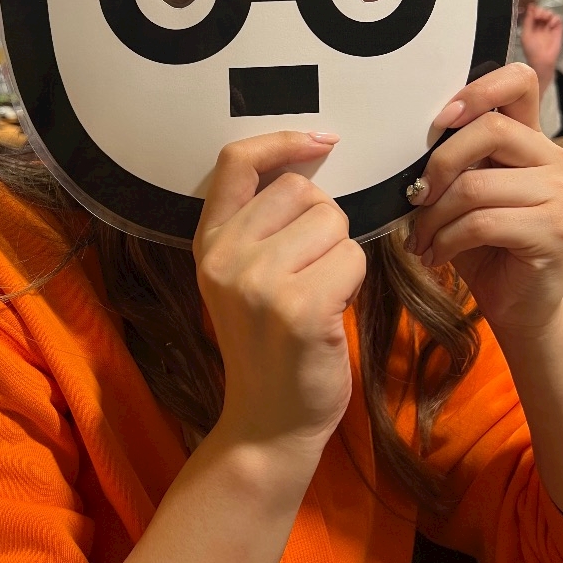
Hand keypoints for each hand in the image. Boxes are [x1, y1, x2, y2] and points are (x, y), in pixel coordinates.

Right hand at [193, 132, 365, 455]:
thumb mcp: (241, 276)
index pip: (236, 161)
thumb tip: (312, 159)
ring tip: (320, 293)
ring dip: (341, 253)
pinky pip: (352, 256)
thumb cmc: (268, 342)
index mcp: (209, 242)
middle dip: (323, 220)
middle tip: (312, 268)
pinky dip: (353, 279)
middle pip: (302, 190)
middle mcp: (225, 256)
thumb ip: (260, 223)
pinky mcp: (299, 308)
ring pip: (333, 221)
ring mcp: (258, 283)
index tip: (322, 141)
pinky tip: (332, 311)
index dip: (281, 140)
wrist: (269, 422)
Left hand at [405, 64, 562, 335]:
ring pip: (476, 184)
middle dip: (438, 164)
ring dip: (433, 215)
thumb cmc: (480, 244)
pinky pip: (481, 222)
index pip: (519, 80)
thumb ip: (452, 159)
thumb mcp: (460, 192)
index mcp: (530, 139)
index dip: (477, 90)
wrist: (515, 305)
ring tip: (420, 238)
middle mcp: (552, 158)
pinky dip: (445, 240)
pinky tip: (435, 254)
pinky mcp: (554, 230)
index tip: (439, 120)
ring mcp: (560, 193)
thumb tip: (403, 139)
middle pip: (488, 129)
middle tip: (415, 197)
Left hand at [520, 4, 562, 93]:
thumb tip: (530, 7)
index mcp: (531, 26)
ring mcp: (549, 27)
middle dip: (540, 11)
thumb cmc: (531, 49)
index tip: (533, 7)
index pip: (533, 13)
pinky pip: (558, 19)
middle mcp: (540, 25)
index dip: (534, 9)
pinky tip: (550, 25)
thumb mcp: (526, 33)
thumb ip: (528, 20)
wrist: (542, 60)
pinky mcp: (558, 30)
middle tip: (539, 16)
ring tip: (544, 19)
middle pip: (542, 11)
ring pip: (550, 14)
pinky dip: (554, 19)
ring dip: (547, 13)